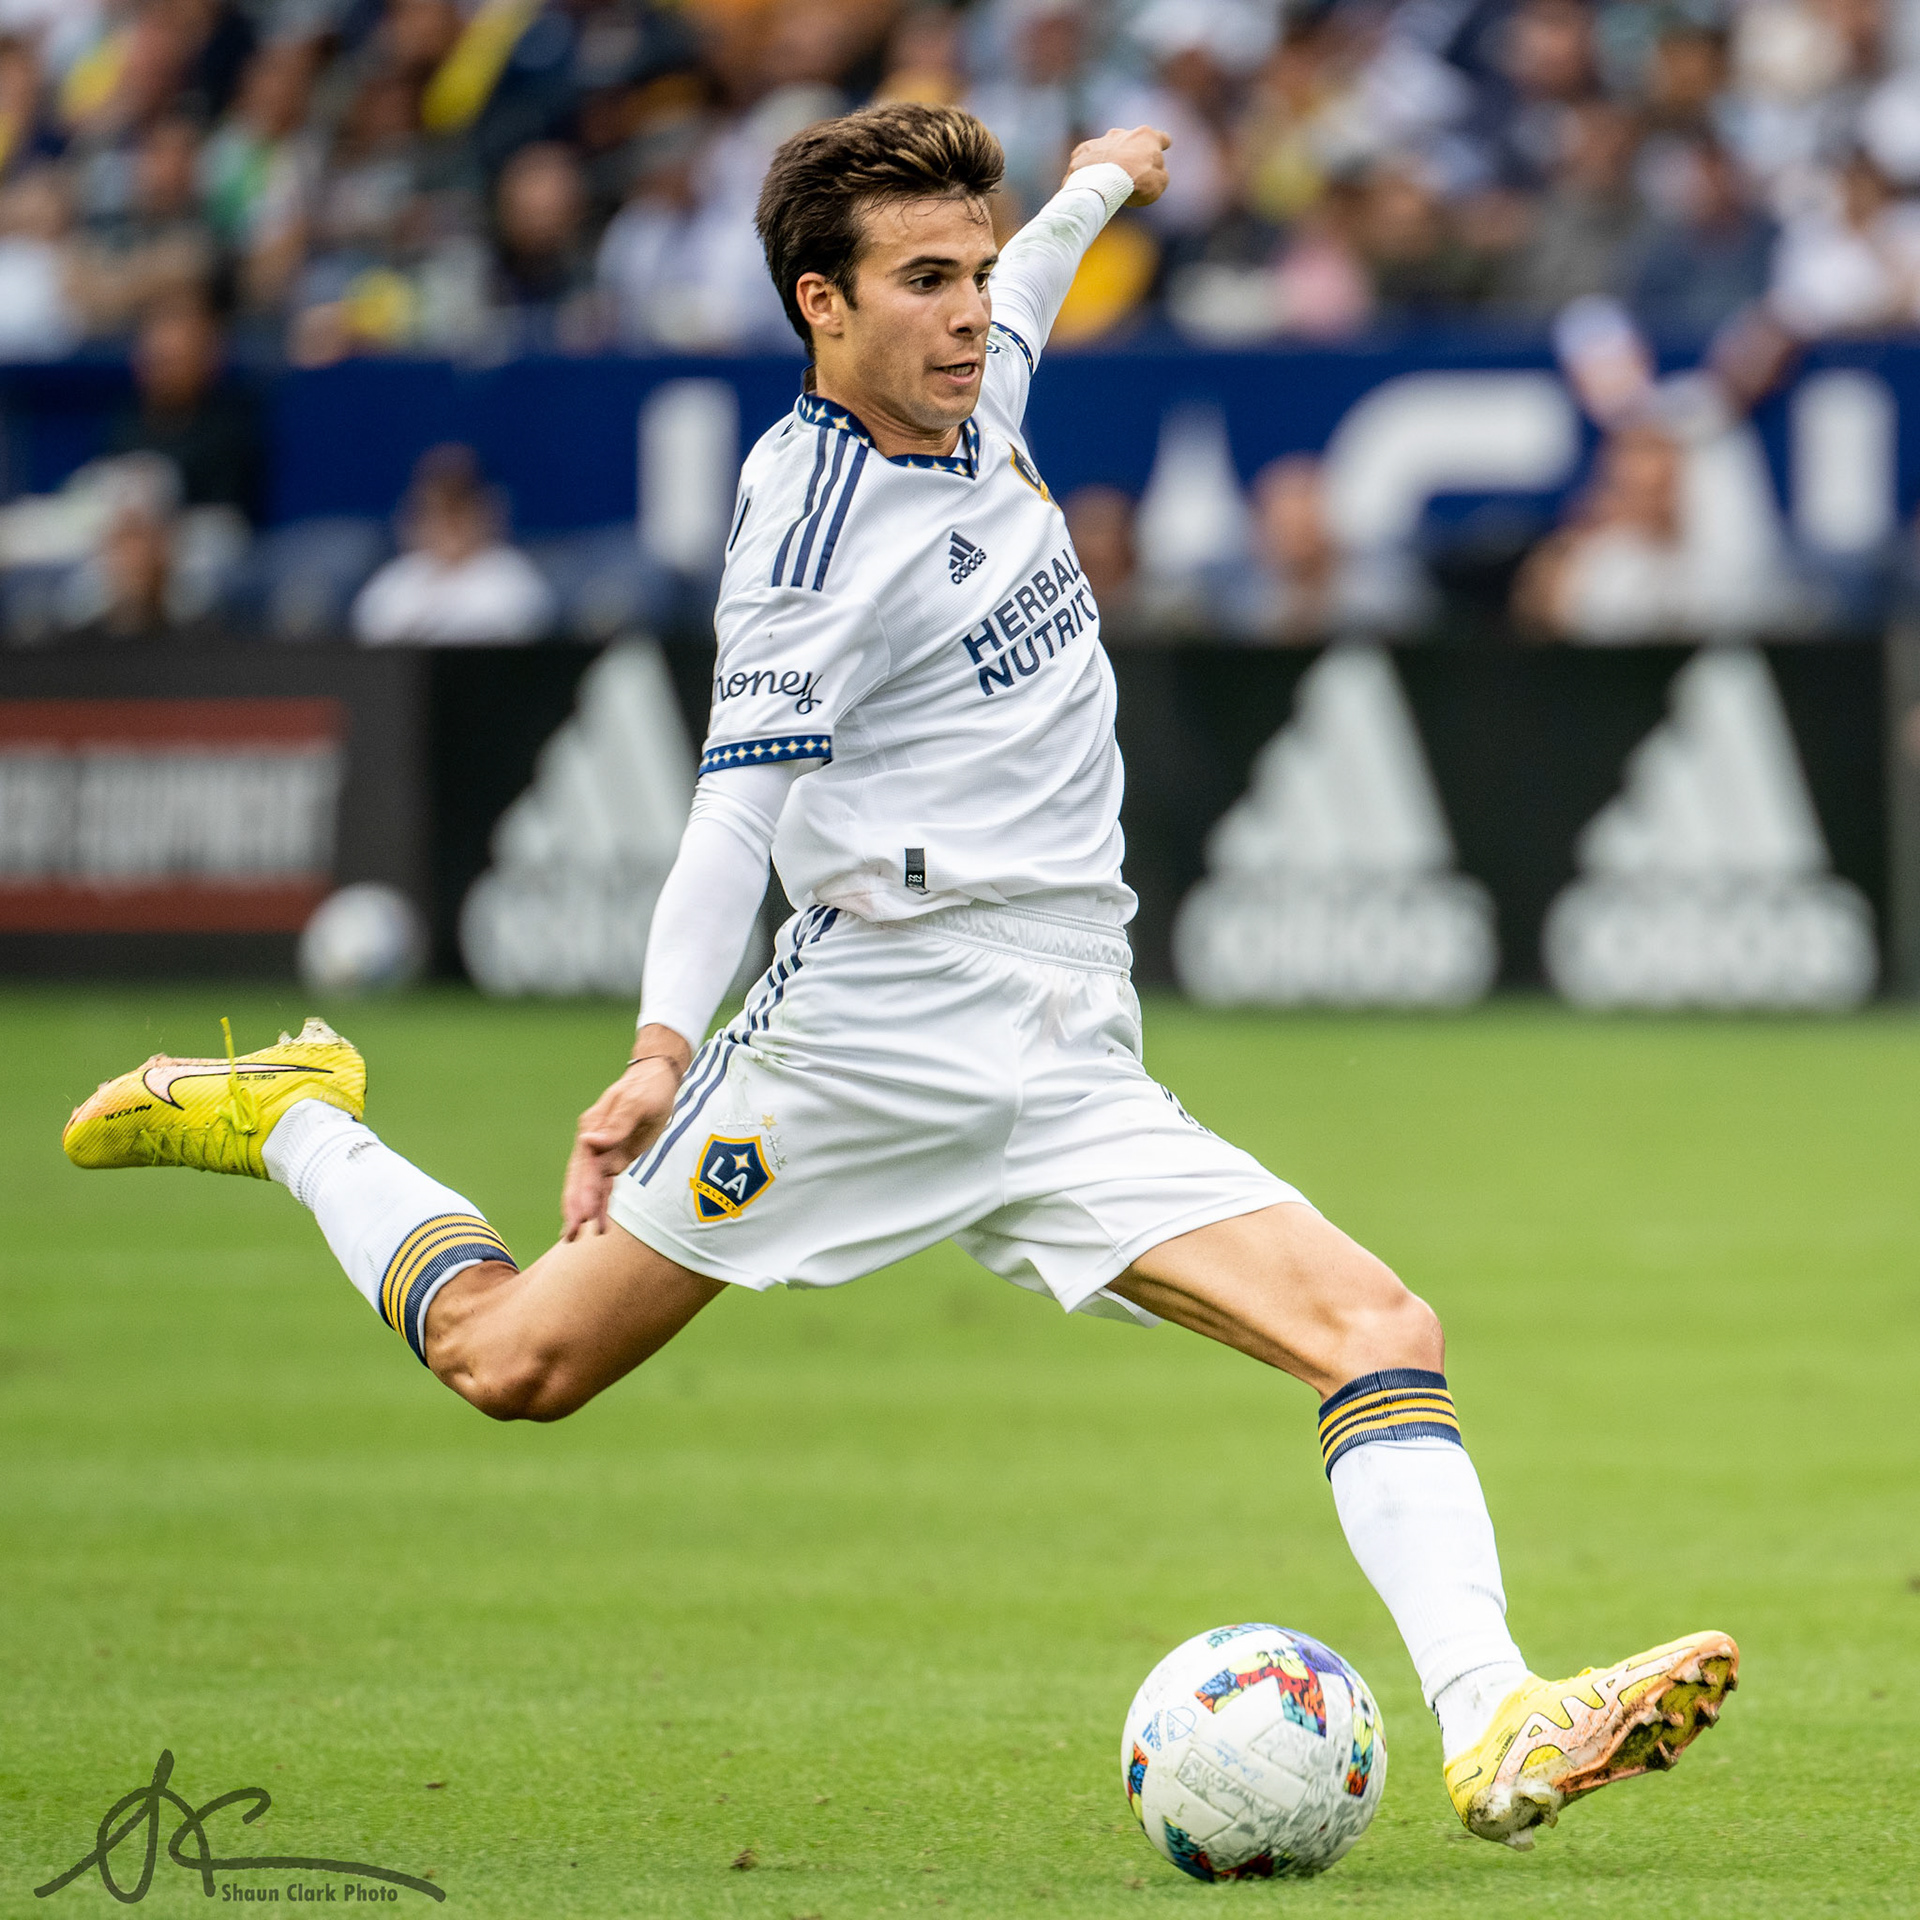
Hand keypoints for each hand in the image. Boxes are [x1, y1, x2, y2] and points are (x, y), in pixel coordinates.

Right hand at [561, 1026, 692, 1240]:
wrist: (658, 1078)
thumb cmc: (648, 1087)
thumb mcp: (636, 1102)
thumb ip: (617, 1123)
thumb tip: (590, 1142)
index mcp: (593, 1128)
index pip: (582, 1166)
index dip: (580, 1193)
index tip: (578, 1216)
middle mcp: (593, 1143)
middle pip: (580, 1180)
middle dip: (574, 1208)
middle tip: (569, 1235)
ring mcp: (603, 1152)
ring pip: (591, 1187)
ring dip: (585, 1211)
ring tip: (576, 1238)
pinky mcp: (616, 1159)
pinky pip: (605, 1185)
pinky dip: (601, 1204)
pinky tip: (599, 1224)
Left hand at [1067, 125, 1170, 207]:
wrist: (1104, 184)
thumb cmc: (1137, 182)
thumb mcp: (1160, 182)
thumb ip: (1159, 173)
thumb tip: (1154, 171)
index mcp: (1146, 137)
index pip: (1161, 138)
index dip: (1163, 144)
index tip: (1163, 147)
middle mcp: (1123, 133)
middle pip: (1131, 142)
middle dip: (1131, 154)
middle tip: (1130, 173)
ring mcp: (1102, 140)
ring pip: (1108, 148)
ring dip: (1110, 160)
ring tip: (1106, 180)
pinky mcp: (1083, 151)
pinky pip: (1087, 158)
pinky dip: (1089, 168)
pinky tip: (1089, 183)